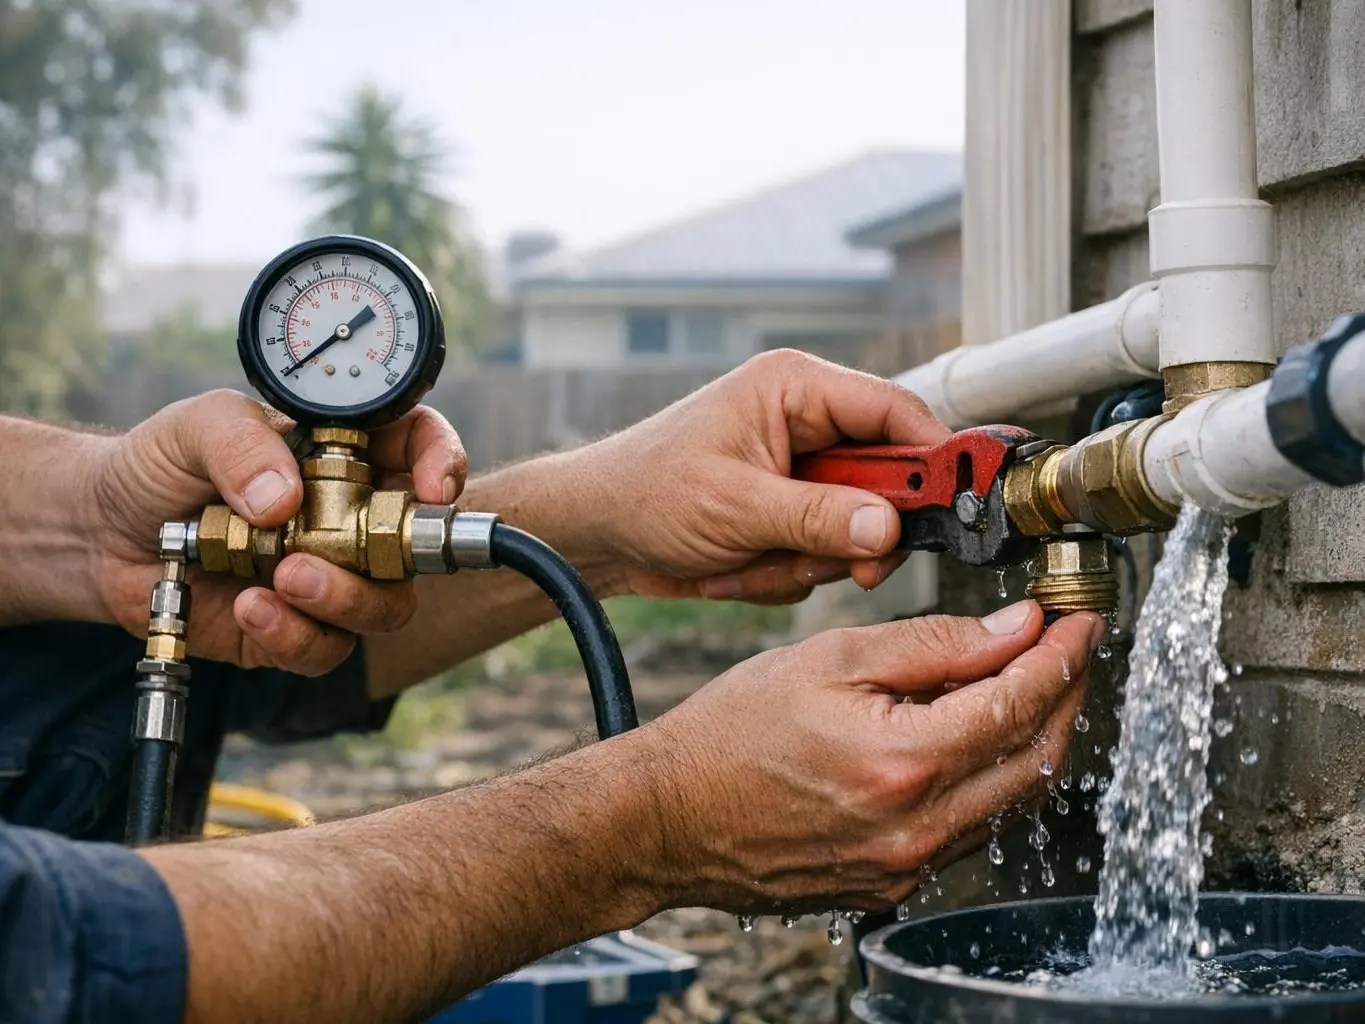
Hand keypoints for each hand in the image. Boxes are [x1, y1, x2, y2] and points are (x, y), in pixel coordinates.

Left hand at [89, 390, 465, 673]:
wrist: (99, 534)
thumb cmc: (156, 465)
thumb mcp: (197, 425)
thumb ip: (241, 443)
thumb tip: (285, 499)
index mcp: (343, 455)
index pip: (419, 449)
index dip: (443, 463)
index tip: (433, 486)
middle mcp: (348, 517)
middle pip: (416, 543)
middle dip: (395, 551)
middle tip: (341, 543)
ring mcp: (326, 576)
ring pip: (384, 606)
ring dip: (344, 598)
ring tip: (284, 578)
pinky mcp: (292, 628)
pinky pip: (323, 648)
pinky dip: (293, 634)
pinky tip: (249, 606)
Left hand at [569, 348, 949, 603]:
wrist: (597, 531)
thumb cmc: (645, 492)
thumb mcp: (734, 506)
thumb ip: (817, 517)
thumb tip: (887, 530)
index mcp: (796, 390)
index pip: (896, 412)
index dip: (933, 460)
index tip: (955, 506)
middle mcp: (806, 423)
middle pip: (886, 479)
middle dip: (856, 533)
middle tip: (844, 564)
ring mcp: (800, 473)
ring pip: (857, 529)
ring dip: (809, 560)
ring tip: (751, 559)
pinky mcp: (790, 514)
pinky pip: (825, 554)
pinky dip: (785, 573)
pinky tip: (736, 567)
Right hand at [634, 601, 1102, 913]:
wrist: (669, 817)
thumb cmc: (731, 732)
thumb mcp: (829, 659)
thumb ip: (931, 643)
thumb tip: (1012, 629)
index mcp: (904, 760)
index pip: (1019, 702)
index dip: (1061, 656)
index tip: (1078, 622)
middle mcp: (916, 827)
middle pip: (1037, 760)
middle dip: (1067, 697)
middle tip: (1069, 651)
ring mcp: (906, 866)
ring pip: (1013, 804)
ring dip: (1037, 742)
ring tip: (1032, 689)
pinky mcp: (891, 885)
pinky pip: (972, 833)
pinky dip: (993, 783)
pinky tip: (977, 743)